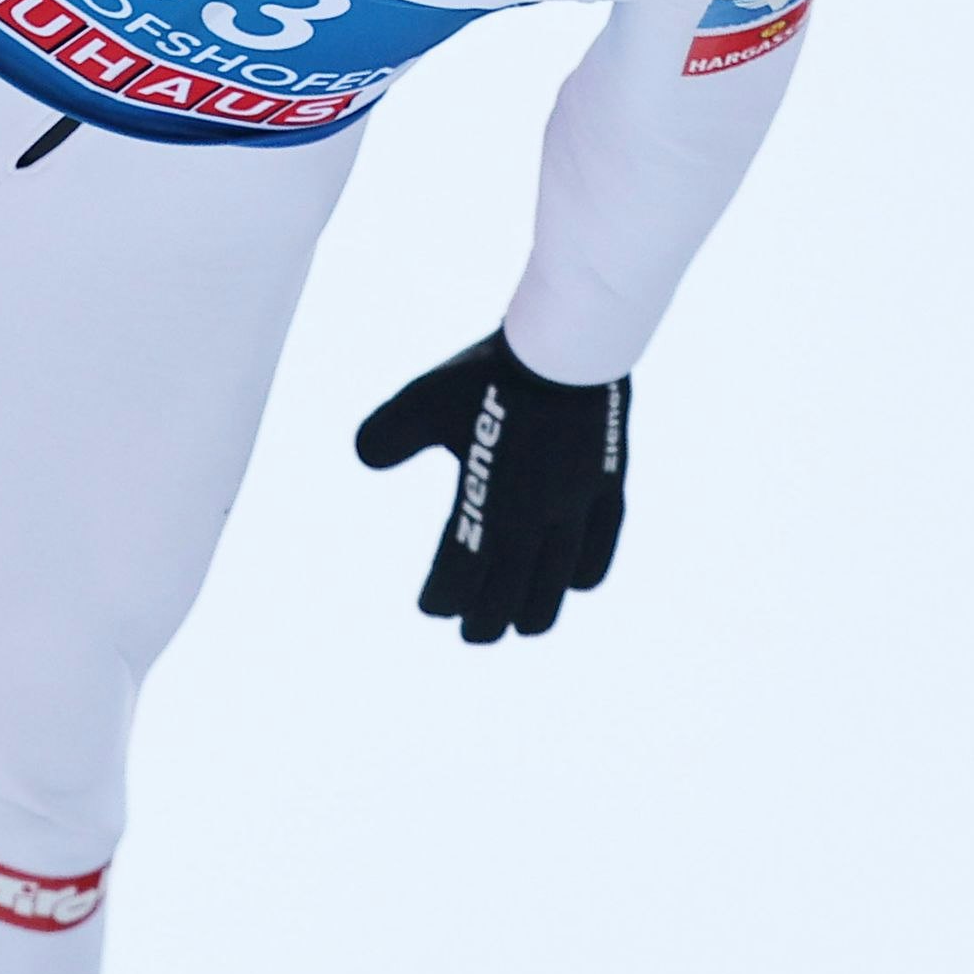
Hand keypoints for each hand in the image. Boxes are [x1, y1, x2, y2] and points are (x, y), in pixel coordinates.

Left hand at [354, 332, 628, 642]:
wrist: (567, 342)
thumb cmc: (488, 372)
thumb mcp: (424, 398)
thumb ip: (387, 434)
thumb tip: (365, 460)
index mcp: (489, 500)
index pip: (461, 575)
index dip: (443, 599)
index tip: (432, 607)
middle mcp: (535, 516)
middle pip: (508, 598)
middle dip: (485, 623)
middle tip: (473, 632)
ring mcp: (578, 508)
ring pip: (556, 589)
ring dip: (534, 613)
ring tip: (519, 621)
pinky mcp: (608, 492)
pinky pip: (595, 557)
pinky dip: (578, 579)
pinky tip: (566, 582)